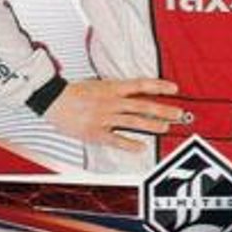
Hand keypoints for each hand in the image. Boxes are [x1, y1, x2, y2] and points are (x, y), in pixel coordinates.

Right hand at [44, 77, 182, 151]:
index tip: (174, 88)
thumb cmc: (75, 92)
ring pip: (133, 121)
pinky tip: (142, 147)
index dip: (159, 86)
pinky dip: (130, 144)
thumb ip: (117, 91)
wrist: (52, 99)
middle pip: (142, 104)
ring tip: (166, 128)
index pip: (141, 84)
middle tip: (178, 112)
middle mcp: (111, 101)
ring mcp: (104, 117)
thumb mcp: (98, 85)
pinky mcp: (96, 132)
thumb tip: (135, 93)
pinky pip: (116, 139)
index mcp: (112, 87)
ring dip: (152, 125)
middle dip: (162, 109)